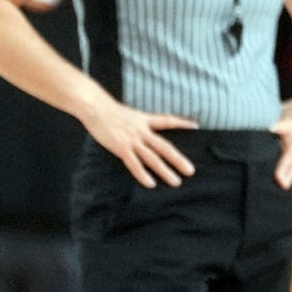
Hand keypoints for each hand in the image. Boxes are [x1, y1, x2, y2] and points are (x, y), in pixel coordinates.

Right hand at [79, 95, 197, 187]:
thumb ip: (139, 123)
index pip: (168, 120)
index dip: (182, 123)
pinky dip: (143, 174)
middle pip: (165, 146)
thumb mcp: (131, 114)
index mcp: (145, 120)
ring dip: (165, 171)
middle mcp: (142, 131)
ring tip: (176, 181)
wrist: (96, 108)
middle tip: (191, 170)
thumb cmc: (110, 111)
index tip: (196, 126)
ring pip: (153, 158)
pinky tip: (151, 183)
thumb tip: (145, 129)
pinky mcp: (121, 148)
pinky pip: (134, 164)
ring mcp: (132, 140)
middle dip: (178, 159)